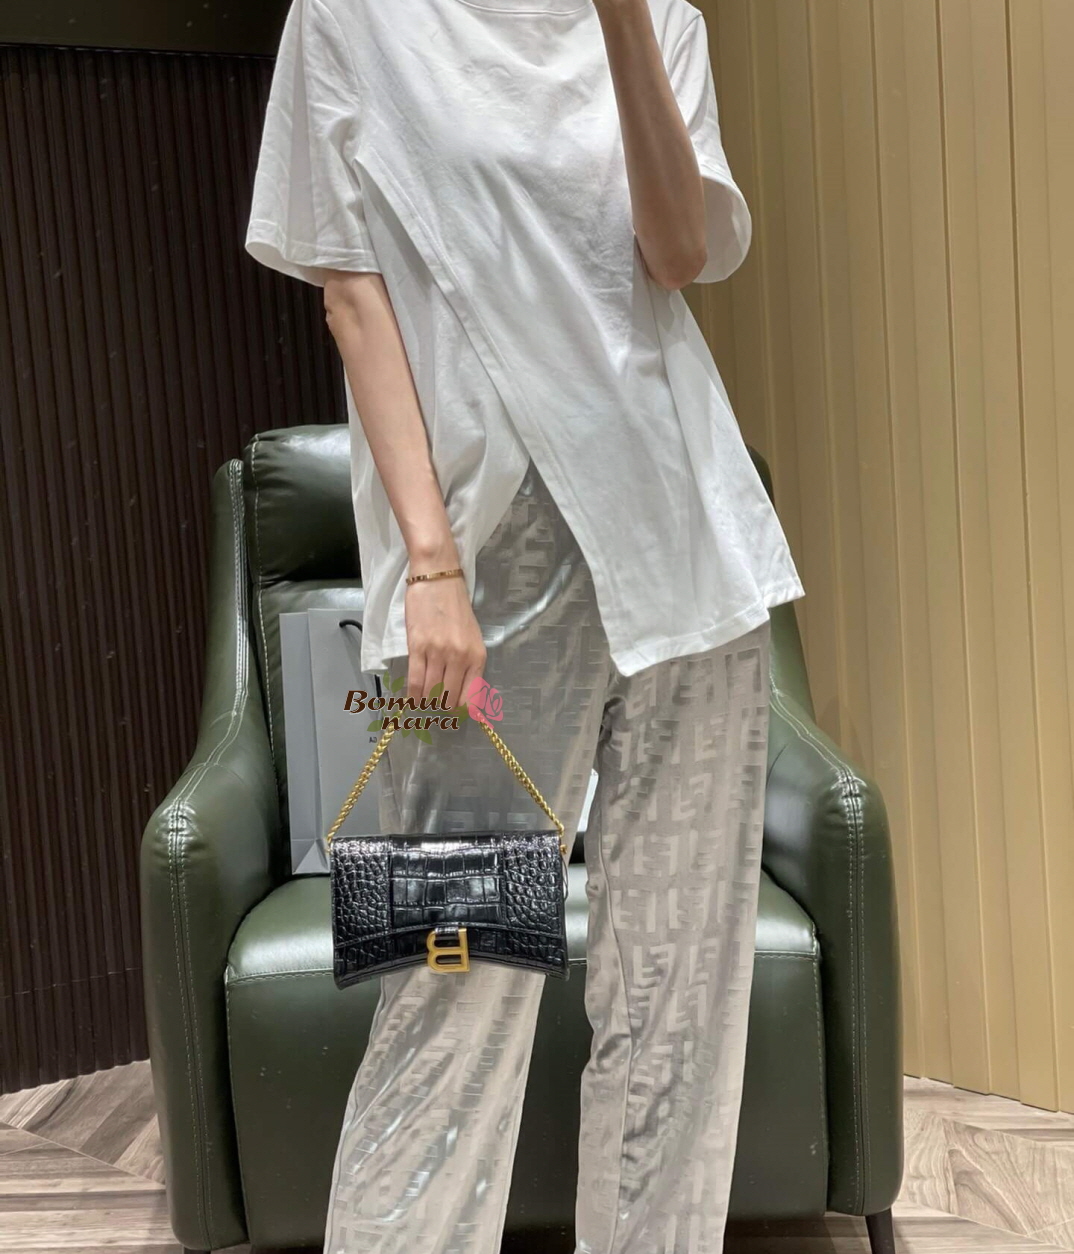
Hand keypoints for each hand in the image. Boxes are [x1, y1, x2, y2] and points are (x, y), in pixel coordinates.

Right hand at [403, 574, 486, 710]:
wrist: (438, 578)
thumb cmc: (455, 606)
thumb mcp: (472, 636)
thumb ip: (469, 664)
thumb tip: (464, 693)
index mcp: (477, 656)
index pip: (471, 697)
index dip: (461, 711)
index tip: (453, 712)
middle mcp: (461, 657)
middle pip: (449, 698)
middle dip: (440, 707)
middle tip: (434, 706)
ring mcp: (439, 652)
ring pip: (430, 692)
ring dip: (425, 701)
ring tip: (421, 702)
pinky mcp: (418, 647)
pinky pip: (414, 680)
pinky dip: (412, 695)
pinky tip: (410, 699)